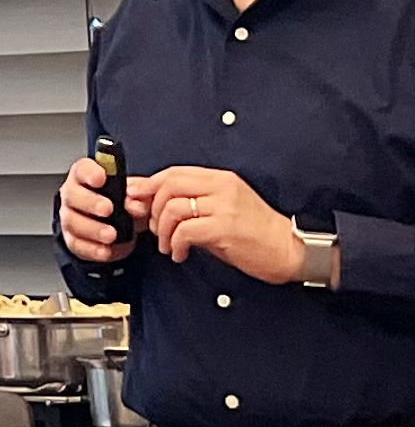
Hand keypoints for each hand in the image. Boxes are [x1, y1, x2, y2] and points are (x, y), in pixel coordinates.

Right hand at [57, 154, 138, 264]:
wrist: (117, 228)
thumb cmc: (123, 204)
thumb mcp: (137, 196)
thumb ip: (140, 197)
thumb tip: (136, 205)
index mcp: (87, 177)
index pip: (83, 169)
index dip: (90, 172)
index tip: (101, 178)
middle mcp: (73, 195)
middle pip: (73, 195)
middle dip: (90, 202)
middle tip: (107, 209)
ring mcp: (70, 217)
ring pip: (73, 221)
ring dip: (93, 229)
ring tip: (111, 235)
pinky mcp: (73, 239)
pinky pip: (77, 244)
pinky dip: (92, 249)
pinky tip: (105, 250)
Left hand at [141, 167, 305, 284]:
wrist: (291, 250)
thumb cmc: (254, 233)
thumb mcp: (220, 211)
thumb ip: (188, 204)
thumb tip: (146, 201)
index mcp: (220, 179)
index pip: (174, 172)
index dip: (148, 185)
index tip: (135, 199)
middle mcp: (221, 188)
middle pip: (168, 185)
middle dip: (151, 207)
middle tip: (151, 227)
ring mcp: (225, 207)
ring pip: (173, 207)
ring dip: (161, 230)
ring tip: (167, 245)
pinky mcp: (226, 228)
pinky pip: (185, 231)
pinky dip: (175, 244)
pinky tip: (179, 254)